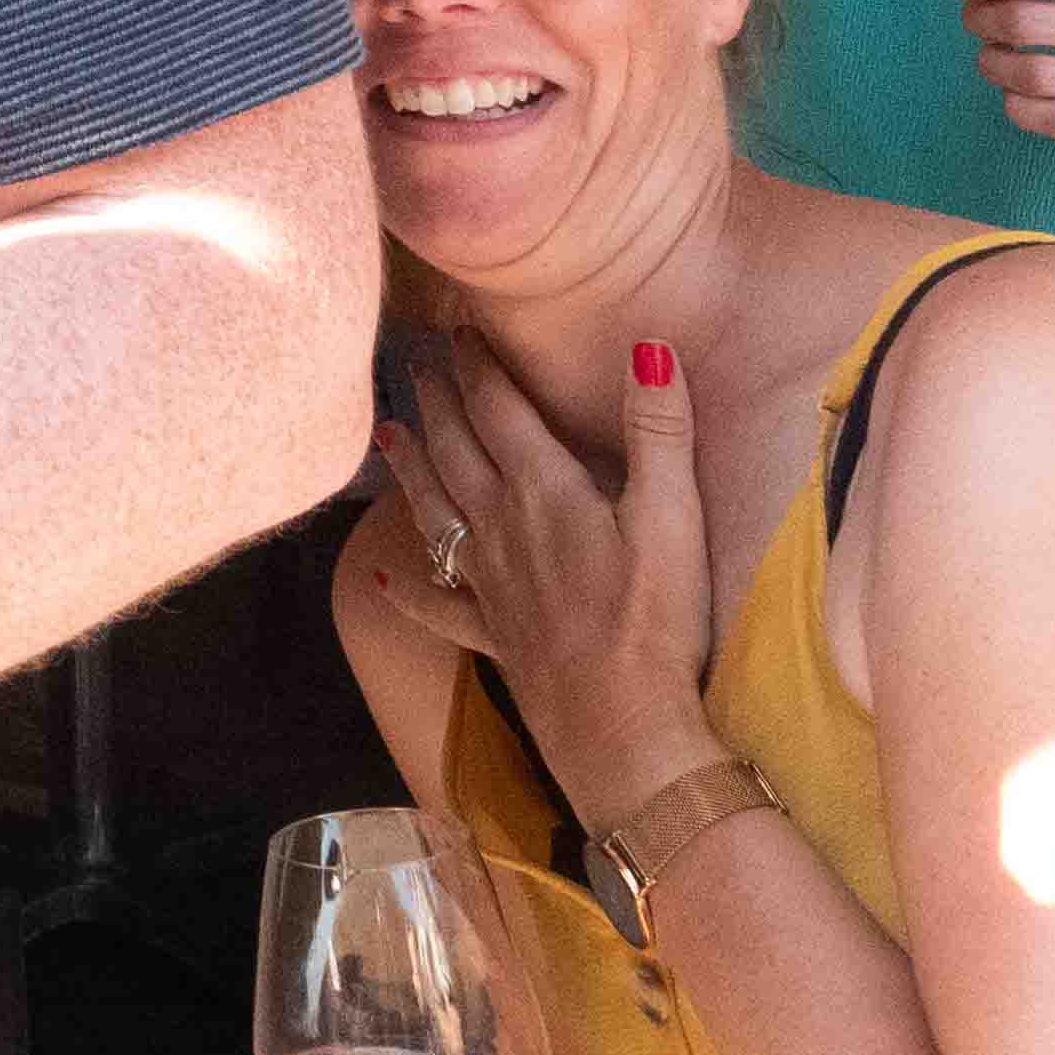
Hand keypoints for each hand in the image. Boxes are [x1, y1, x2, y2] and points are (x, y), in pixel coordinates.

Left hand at [370, 336, 725, 819]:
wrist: (622, 727)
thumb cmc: (652, 620)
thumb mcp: (671, 516)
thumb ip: (658, 430)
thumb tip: (649, 345)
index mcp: (542, 491)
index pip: (499, 410)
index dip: (478, 365)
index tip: (457, 328)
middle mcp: (501, 528)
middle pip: (456, 450)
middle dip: (437, 402)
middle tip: (415, 363)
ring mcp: (489, 585)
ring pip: (434, 513)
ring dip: (410, 471)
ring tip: (387, 435)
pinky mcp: (492, 637)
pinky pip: (438, 607)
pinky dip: (408, 591)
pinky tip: (383, 582)